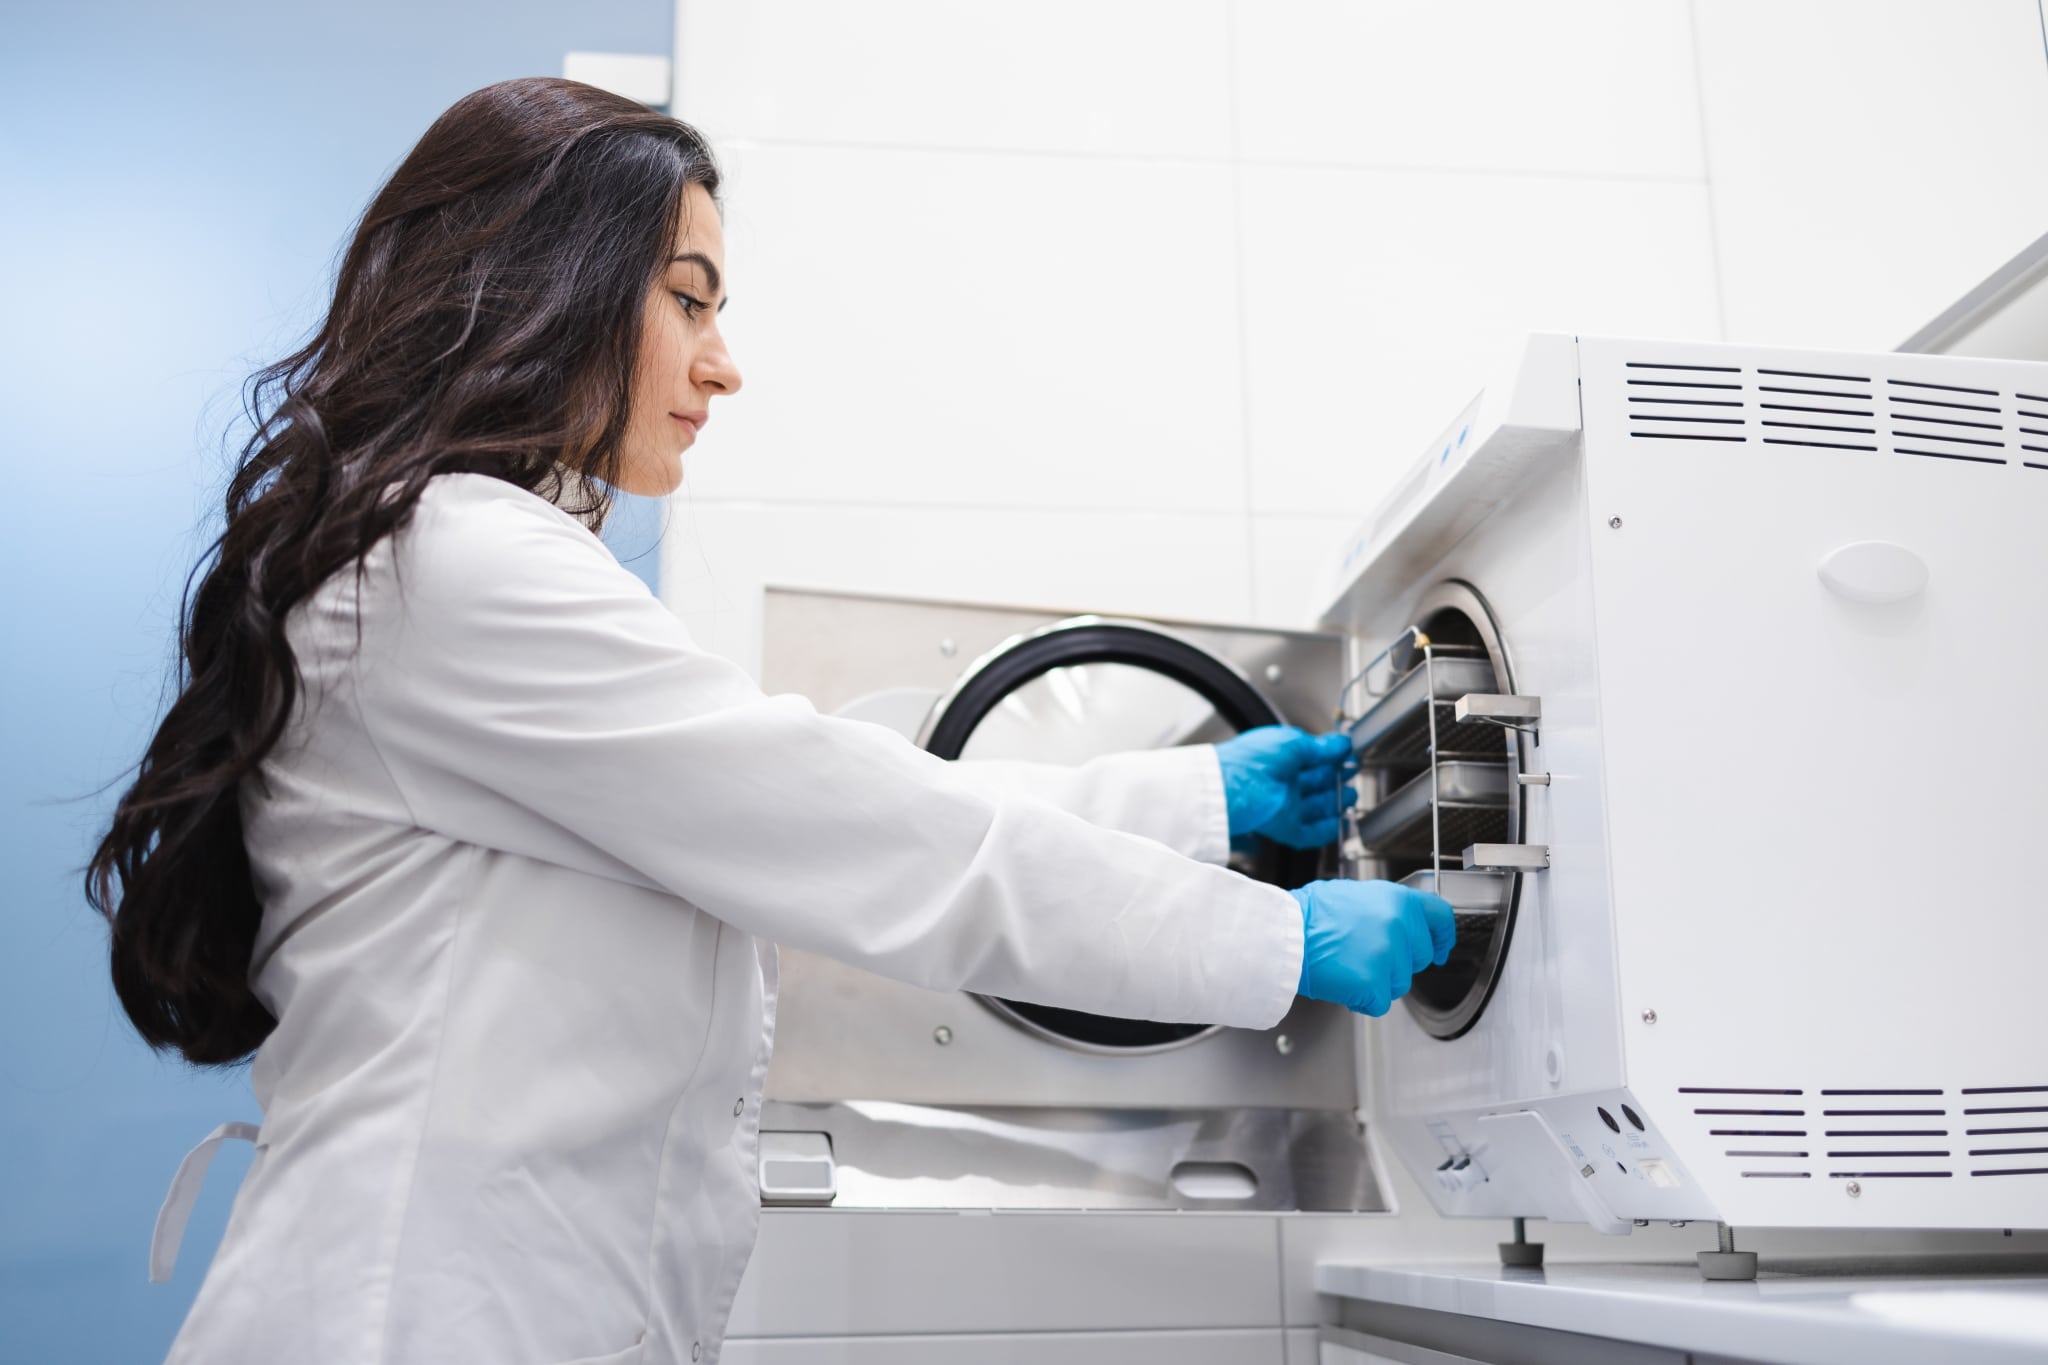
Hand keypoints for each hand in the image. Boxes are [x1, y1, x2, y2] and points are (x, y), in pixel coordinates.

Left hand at [1214, 726, 1354, 848]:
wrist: (1229, 788)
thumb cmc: (1250, 760)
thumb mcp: (1292, 744)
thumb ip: (1320, 747)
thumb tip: (1342, 743)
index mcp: (1280, 759)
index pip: (1311, 759)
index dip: (1331, 757)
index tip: (1348, 754)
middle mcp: (1281, 783)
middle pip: (1315, 784)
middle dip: (1336, 779)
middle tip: (1352, 774)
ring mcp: (1283, 806)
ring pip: (1315, 809)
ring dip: (1335, 803)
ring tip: (1351, 796)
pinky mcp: (1283, 827)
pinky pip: (1308, 833)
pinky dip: (1326, 830)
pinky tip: (1340, 822)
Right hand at [1289, 880, 1455, 1016]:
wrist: (1285, 934)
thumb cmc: (1309, 914)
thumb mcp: (1355, 894)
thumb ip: (1385, 908)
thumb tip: (1397, 920)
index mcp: (1398, 900)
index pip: (1440, 918)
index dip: (1442, 936)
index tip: (1439, 948)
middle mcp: (1400, 927)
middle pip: (1418, 957)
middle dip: (1397, 961)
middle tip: (1365, 955)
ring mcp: (1389, 957)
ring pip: (1399, 983)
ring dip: (1378, 981)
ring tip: (1347, 965)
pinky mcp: (1374, 985)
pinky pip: (1379, 1002)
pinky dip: (1361, 999)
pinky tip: (1343, 982)